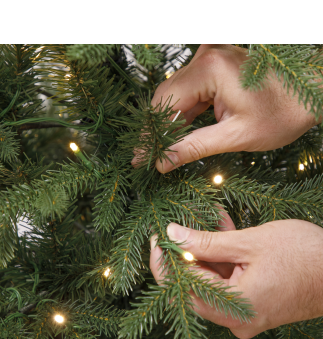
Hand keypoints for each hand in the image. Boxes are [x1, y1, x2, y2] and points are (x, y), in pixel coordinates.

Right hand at [137, 44, 316, 173]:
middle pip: (167, 97)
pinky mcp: (216, 68)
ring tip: (162, 151)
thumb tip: (164, 162)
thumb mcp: (236, 136)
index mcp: (210, 70)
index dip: (150, 134)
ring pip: (177, 95)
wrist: (311, 94)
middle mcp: (206, 58)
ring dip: (170, 124)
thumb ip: (195, 147)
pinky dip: (185, 115)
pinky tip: (180, 135)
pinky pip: (191, 92)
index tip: (140, 157)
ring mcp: (211, 60)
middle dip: (157, 130)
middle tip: (148, 158)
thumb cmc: (283, 113)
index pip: (165, 104)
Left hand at [150, 219, 322, 338]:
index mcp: (234, 306)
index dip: (165, 260)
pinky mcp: (253, 306)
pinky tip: (224, 230)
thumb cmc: (304, 255)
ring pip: (211, 281)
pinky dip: (223, 258)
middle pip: (194, 285)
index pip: (182, 285)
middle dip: (187, 252)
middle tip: (182, 224)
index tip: (157, 236)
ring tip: (210, 220)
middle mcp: (236, 319)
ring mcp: (245, 314)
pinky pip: (228, 282)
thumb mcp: (249, 243)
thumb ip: (207, 241)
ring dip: (208, 251)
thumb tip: (173, 234)